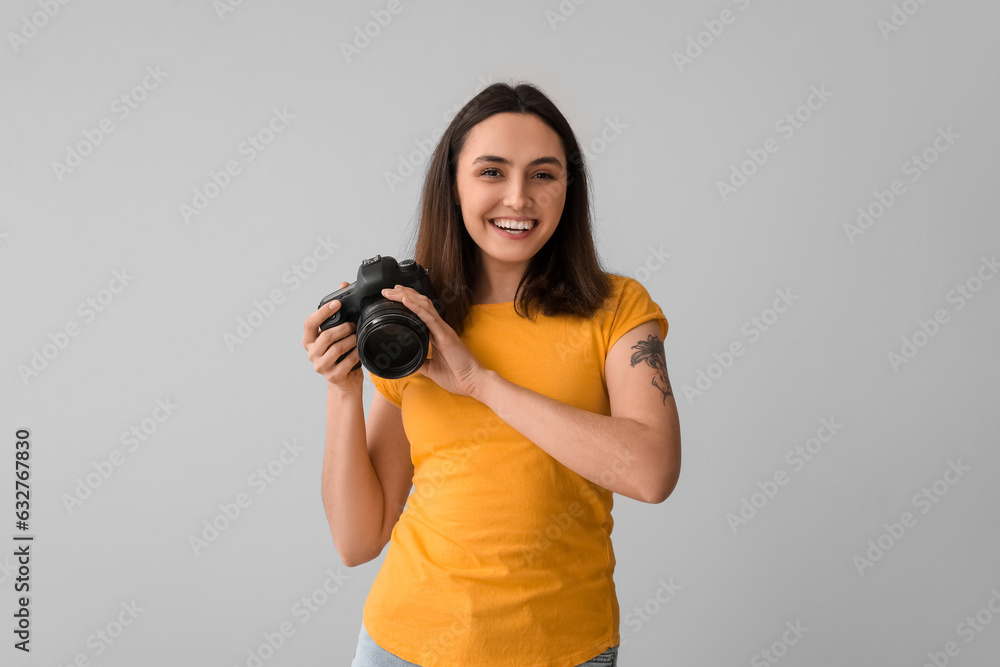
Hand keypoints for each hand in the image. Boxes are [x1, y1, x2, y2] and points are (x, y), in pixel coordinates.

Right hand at [302, 281, 362, 394]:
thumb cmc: (340, 354)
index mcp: (309, 340)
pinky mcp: (333, 376)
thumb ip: (338, 311)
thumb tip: (343, 284)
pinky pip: (347, 361)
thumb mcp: (336, 333)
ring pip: (337, 348)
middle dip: (343, 328)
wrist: (344, 382)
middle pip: (326, 336)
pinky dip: (356, 354)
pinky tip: (359, 350)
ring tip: (357, 337)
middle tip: (353, 325)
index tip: (336, 303)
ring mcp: (321, 366)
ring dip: (350, 340)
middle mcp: (312, 353)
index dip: (322, 312)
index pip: (309, 323)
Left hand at [380, 284, 488, 398]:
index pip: (421, 311)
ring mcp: (442, 329)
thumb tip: (410, 361)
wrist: (472, 381)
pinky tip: (405, 300)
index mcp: (437, 333)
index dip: (409, 301)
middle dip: (404, 294)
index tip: (395, 296)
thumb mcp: (432, 368)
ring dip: (407, 296)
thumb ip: (421, 362)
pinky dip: (416, 307)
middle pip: (421, 304)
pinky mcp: (444, 335)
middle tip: (388, 290)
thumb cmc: (457, 375)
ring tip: (393, 291)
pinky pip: (428, 317)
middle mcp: (440, 327)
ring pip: (423, 306)